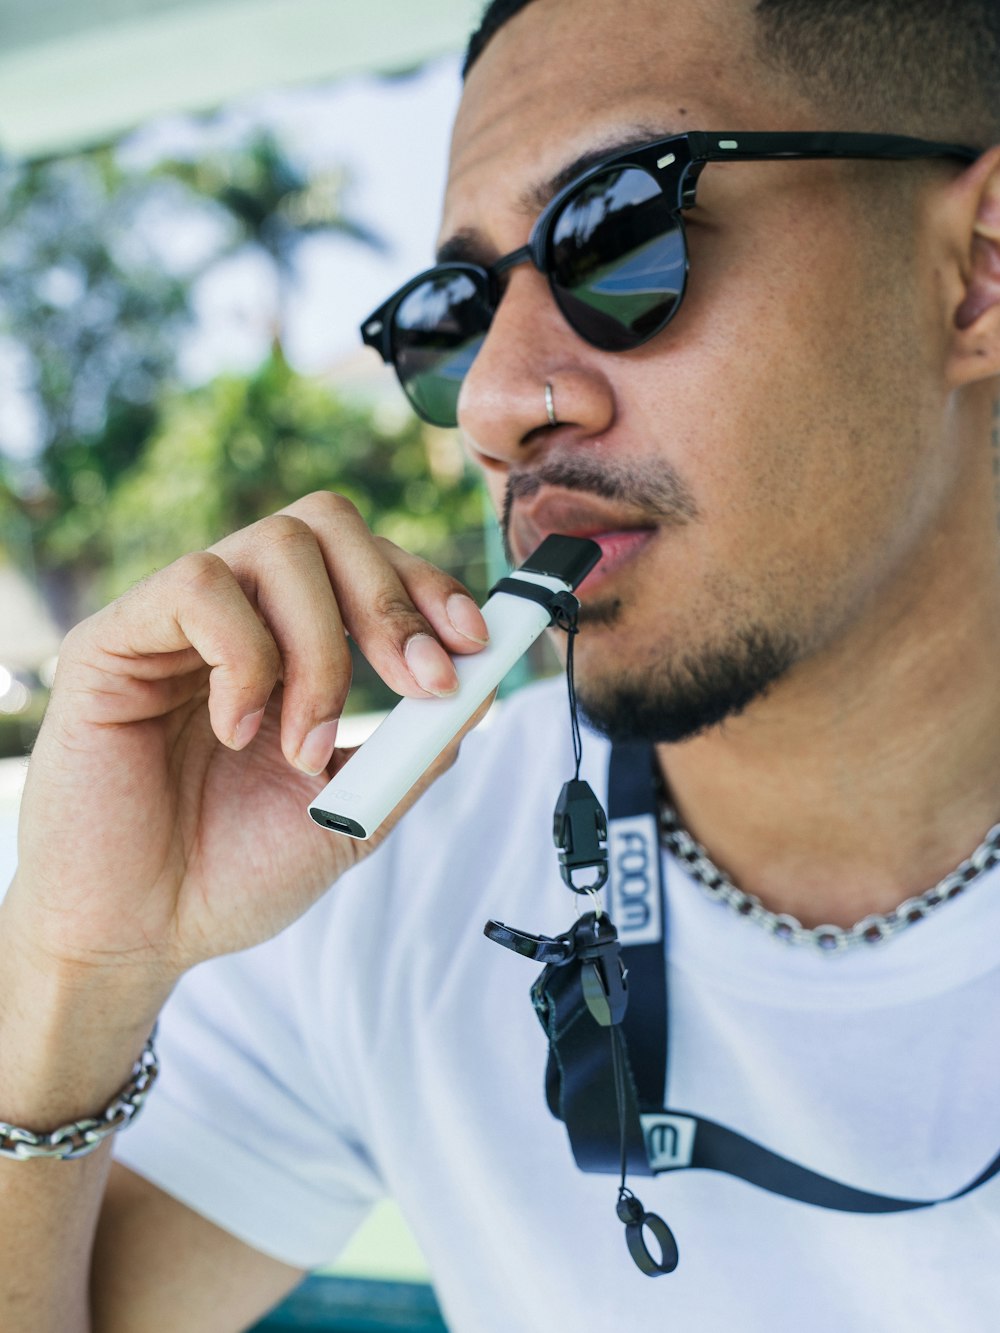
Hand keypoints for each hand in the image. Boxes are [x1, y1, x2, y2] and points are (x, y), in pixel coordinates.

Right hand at [8, 492, 488, 984]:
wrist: (140, 935)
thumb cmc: (232, 874)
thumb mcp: (352, 811)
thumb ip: (413, 748)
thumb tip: (481, 685)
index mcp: (291, 647)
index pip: (364, 561)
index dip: (427, 587)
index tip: (474, 644)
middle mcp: (237, 617)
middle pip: (328, 522)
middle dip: (392, 600)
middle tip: (417, 683)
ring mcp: (176, 622)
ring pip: (277, 546)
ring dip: (321, 650)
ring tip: (305, 747)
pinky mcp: (115, 637)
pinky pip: (202, 586)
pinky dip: (247, 659)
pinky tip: (239, 729)